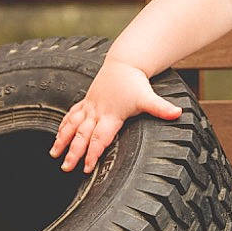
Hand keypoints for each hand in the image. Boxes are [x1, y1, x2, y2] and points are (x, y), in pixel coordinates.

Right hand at [49, 60, 182, 172]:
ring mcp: (90, 107)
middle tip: (66, 168)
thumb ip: (161, 108)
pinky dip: (64, 125)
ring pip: (73, 126)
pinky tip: (58, 136)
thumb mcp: (149, 97)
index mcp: (111, 115)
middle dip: (74, 152)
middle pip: (83, 136)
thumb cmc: (135, 82)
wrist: (124, 62)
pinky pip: (72, 115)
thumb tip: (177, 113)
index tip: (86, 167)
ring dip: (62, 140)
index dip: (92, 153)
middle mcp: (97, 112)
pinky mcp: (87, 102)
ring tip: (54, 154)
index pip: (100, 138)